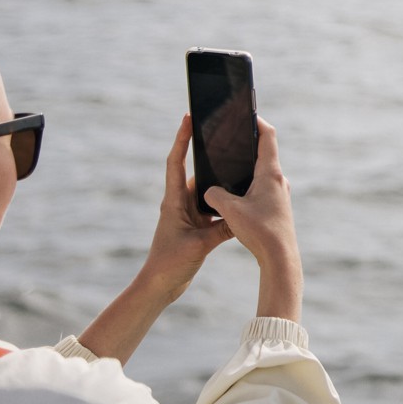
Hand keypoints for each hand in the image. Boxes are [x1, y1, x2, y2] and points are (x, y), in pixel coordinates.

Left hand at [143, 113, 234, 283]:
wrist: (159, 286)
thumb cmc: (171, 264)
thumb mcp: (200, 245)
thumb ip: (222, 230)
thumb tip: (243, 215)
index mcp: (174, 202)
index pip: (176, 162)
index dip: (181, 139)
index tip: (188, 118)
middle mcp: (179, 203)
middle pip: (195, 172)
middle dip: (208, 155)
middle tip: (224, 137)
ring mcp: (187, 214)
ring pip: (206, 191)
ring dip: (219, 181)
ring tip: (238, 165)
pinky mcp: (195, 226)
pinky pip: (212, 208)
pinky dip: (224, 203)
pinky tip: (240, 201)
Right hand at [201, 118, 301, 322]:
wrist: (280, 258)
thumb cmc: (259, 231)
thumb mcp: (230, 210)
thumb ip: (215, 195)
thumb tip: (208, 190)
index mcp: (270, 173)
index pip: (267, 136)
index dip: (256, 121)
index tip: (244, 113)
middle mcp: (278, 180)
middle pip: (265, 152)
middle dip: (248, 142)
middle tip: (231, 135)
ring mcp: (279, 194)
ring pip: (263, 171)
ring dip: (248, 164)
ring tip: (229, 162)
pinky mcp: (277, 207)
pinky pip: (262, 186)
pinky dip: (249, 182)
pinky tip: (235, 191)